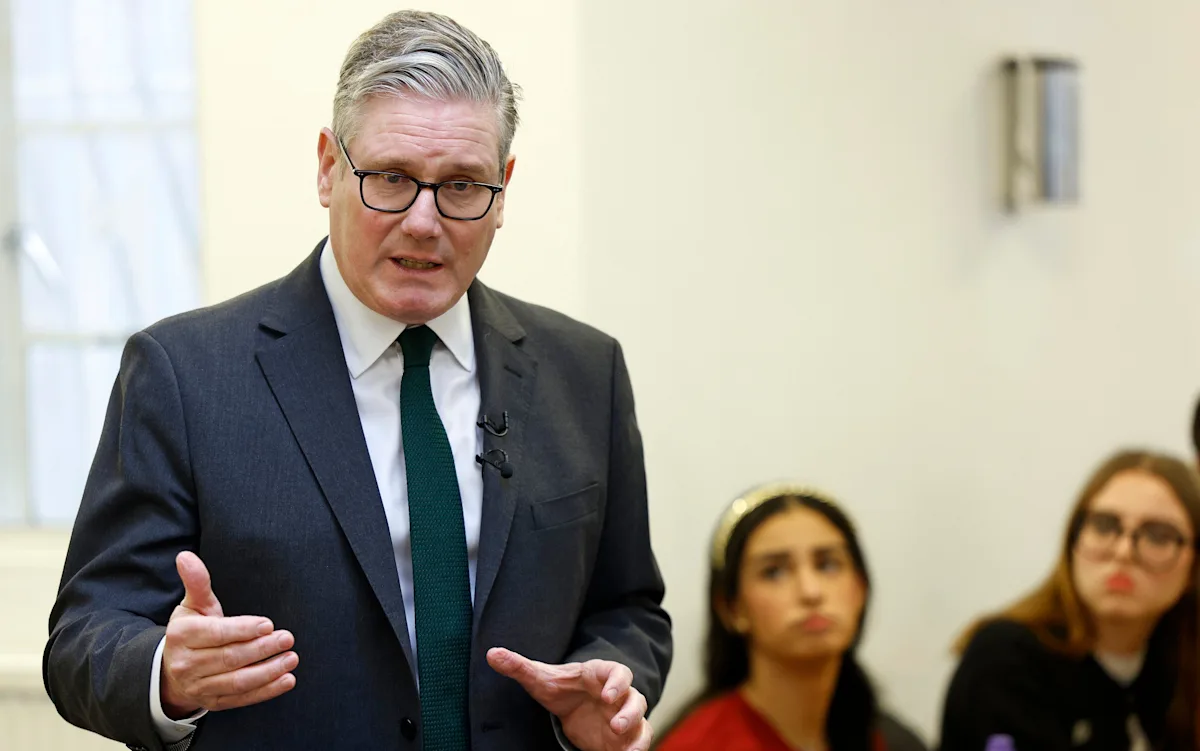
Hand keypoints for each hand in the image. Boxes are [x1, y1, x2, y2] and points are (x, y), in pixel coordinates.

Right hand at [160, 552, 297, 717]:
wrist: (171, 670)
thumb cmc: (190, 630)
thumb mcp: (192, 605)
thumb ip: (196, 582)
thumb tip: (185, 556)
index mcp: (182, 635)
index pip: (216, 634)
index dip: (243, 630)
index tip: (268, 624)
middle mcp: (187, 663)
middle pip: (230, 658)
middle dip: (262, 649)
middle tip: (287, 638)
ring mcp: (199, 686)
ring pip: (237, 681)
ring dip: (268, 671)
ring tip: (291, 658)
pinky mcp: (212, 702)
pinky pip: (241, 699)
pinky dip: (266, 691)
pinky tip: (286, 680)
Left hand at [487, 648, 650, 750]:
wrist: (571, 706)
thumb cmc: (560, 688)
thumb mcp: (538, 679)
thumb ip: (518, 666)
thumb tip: (491, 654)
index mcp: (601, 674)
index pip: (617, 672)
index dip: (617, 682)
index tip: (606, 694)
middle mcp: (618, 694)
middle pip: (635, 698)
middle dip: (629, 711)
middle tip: (615, 724)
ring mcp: (624, 715)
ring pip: (641, 720)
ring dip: (635, 730)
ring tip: (619, 739)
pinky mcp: (625, 736)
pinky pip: (638, 741)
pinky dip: (637, 749)